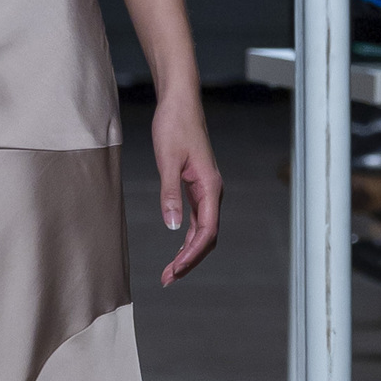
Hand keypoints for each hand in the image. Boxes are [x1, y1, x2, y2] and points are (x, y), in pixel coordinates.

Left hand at [153, 89, 221, 287]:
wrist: (179, 102)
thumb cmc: (174, 126)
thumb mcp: (167, 160)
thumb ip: (170, 194)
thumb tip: (171, 227)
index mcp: (210, 187)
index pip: (207, 232)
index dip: (191, 255)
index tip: (174, 271)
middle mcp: (212, 191)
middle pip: (207, 236)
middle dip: (189, 260)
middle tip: (168, 279)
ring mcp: (206, 189)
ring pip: (203, 229)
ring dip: (188, 251)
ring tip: (170, 270)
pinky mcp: (197, 184)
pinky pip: (198, 218)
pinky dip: (188, 236)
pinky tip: (177, 246)